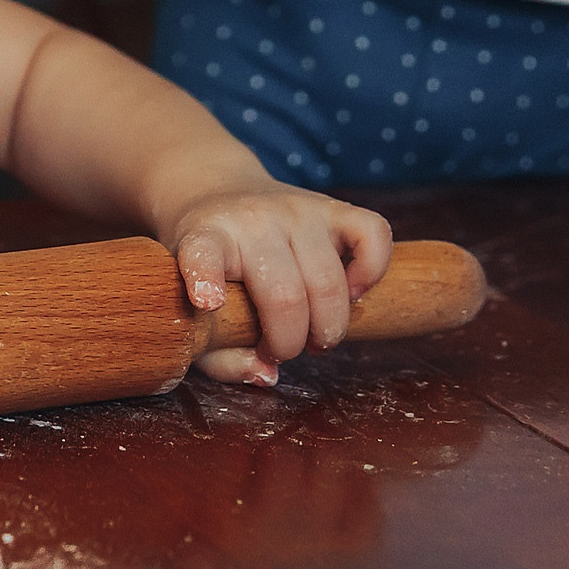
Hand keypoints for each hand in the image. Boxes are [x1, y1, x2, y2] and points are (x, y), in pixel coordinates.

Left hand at [164, 184, 392, 385]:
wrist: (220, 195)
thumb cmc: (213, 267)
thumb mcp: (194, 310)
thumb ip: (222, 355)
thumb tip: (268, 373)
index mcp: (206, 239)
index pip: (202, 252)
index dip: (205, 277)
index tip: (208, 302)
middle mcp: (252, 221)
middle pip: (284, 295)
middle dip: (289, 343)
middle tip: (281, 351)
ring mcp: (296, 211)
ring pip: (329, 280)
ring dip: (328, 326)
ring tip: (315, 336)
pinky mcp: (333, 207)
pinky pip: (373, 235)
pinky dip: (372, 272)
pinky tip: (351, 293)